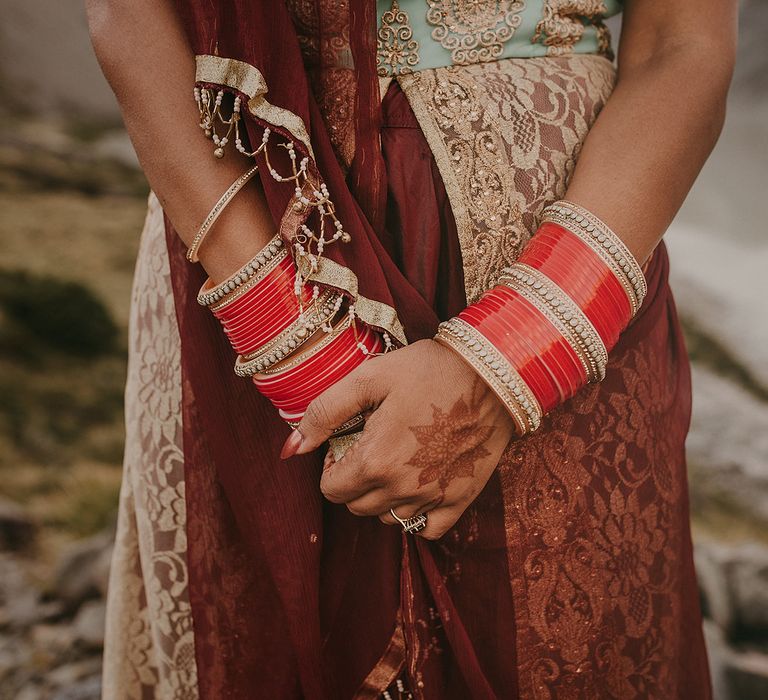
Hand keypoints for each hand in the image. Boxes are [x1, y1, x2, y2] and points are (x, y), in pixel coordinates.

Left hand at [281, 339, 515, 538]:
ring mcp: (433, 499)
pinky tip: (419, 484)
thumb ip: (324, 412)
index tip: (349, 440)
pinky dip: (415, 514)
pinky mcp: (460, 500)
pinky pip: (425, 529)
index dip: (332, 464)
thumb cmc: (428, 370)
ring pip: (387, 517)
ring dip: (382, 496)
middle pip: (356, 506)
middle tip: (373, 445)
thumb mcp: (369, 378)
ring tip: (398, 458)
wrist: (492, 373)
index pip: (330, 489)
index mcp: (374, 461)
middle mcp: (401, 489)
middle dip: (353, 480)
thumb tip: (291, 449)